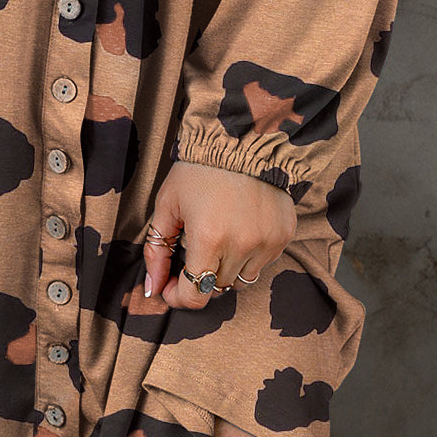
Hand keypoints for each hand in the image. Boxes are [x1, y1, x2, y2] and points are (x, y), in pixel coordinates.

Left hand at [142, 161, 296, 308]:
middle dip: (199, 276)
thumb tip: (153, 288)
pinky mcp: (284, 236)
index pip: (196, 295)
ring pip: (241, 278)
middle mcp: (241, 245)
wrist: (242, 139)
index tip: (171, 287)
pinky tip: (240, 227)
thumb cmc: (198, 170)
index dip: (179, 297)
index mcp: (208, 238)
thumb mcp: (167, 205)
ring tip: (218, 235)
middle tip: (192, 252)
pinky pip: (263, 262)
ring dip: (226, 267)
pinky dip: (249, 254)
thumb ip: (156, 250)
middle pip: (216, 287)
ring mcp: (266, 242)